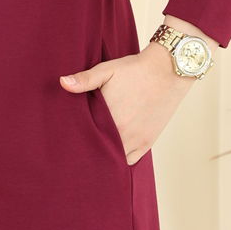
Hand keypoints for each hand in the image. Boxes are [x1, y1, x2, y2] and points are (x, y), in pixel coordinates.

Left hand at [59, 43, 195, 164]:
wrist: (168, 71)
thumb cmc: (135, 69)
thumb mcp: (107, 70)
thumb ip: (85, 79)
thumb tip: (62, 83)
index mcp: (109, 117)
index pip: (85, 136)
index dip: (75, 138)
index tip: (66, 138)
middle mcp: (122, 133)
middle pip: (98, 150)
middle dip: (87, 148)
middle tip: (75, 147)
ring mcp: (136, 140)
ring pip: (113, 158)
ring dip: (104, 154)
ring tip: (92, 149)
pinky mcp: (146, 142)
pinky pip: (129, 160)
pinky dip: (120, 158)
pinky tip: (112, 150)